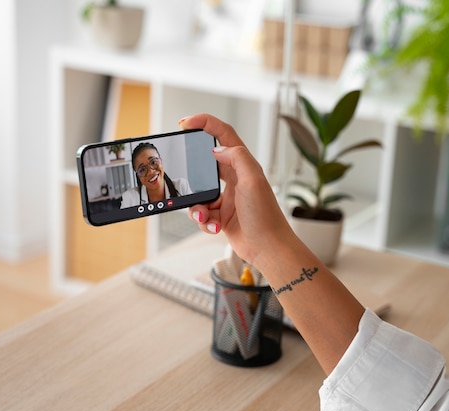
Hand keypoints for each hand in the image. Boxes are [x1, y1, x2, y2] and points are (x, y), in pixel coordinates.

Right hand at [179, 113, 296, 267]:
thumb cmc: (266, 216)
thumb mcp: (253, 180)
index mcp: (244, 166)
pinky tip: (214, 226)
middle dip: (192, 172)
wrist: (268, 249)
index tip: (186, 123)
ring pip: (199, 193)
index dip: (205, 124)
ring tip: (205, 215)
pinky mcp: (221, 216)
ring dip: (197, 205)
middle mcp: (235, 179)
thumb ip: (237, 157)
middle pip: (205, 165)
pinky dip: (204, 221)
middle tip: (181, 172)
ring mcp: (227, 198)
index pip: (223, 135)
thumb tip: (217, 148)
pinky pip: (202, 213)